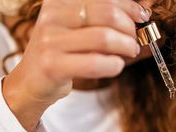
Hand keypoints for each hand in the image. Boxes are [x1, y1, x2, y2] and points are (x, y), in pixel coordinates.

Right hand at [3, 0, 150, 131]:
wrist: (33, 80)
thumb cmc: (62, 52)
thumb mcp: (76, 27)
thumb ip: (102, 18)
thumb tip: (139, 12)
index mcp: (59, 1)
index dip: (129, 5)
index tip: (142, 16)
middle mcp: (52, 15)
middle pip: (107, 13)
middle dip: (129, 28)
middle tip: (134, 40)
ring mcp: (50, 40)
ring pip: (104, 38)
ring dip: (126, 46)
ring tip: (129, 52)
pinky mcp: (53, 64)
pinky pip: (95, 63)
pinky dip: (114, 65)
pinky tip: (116, 65)